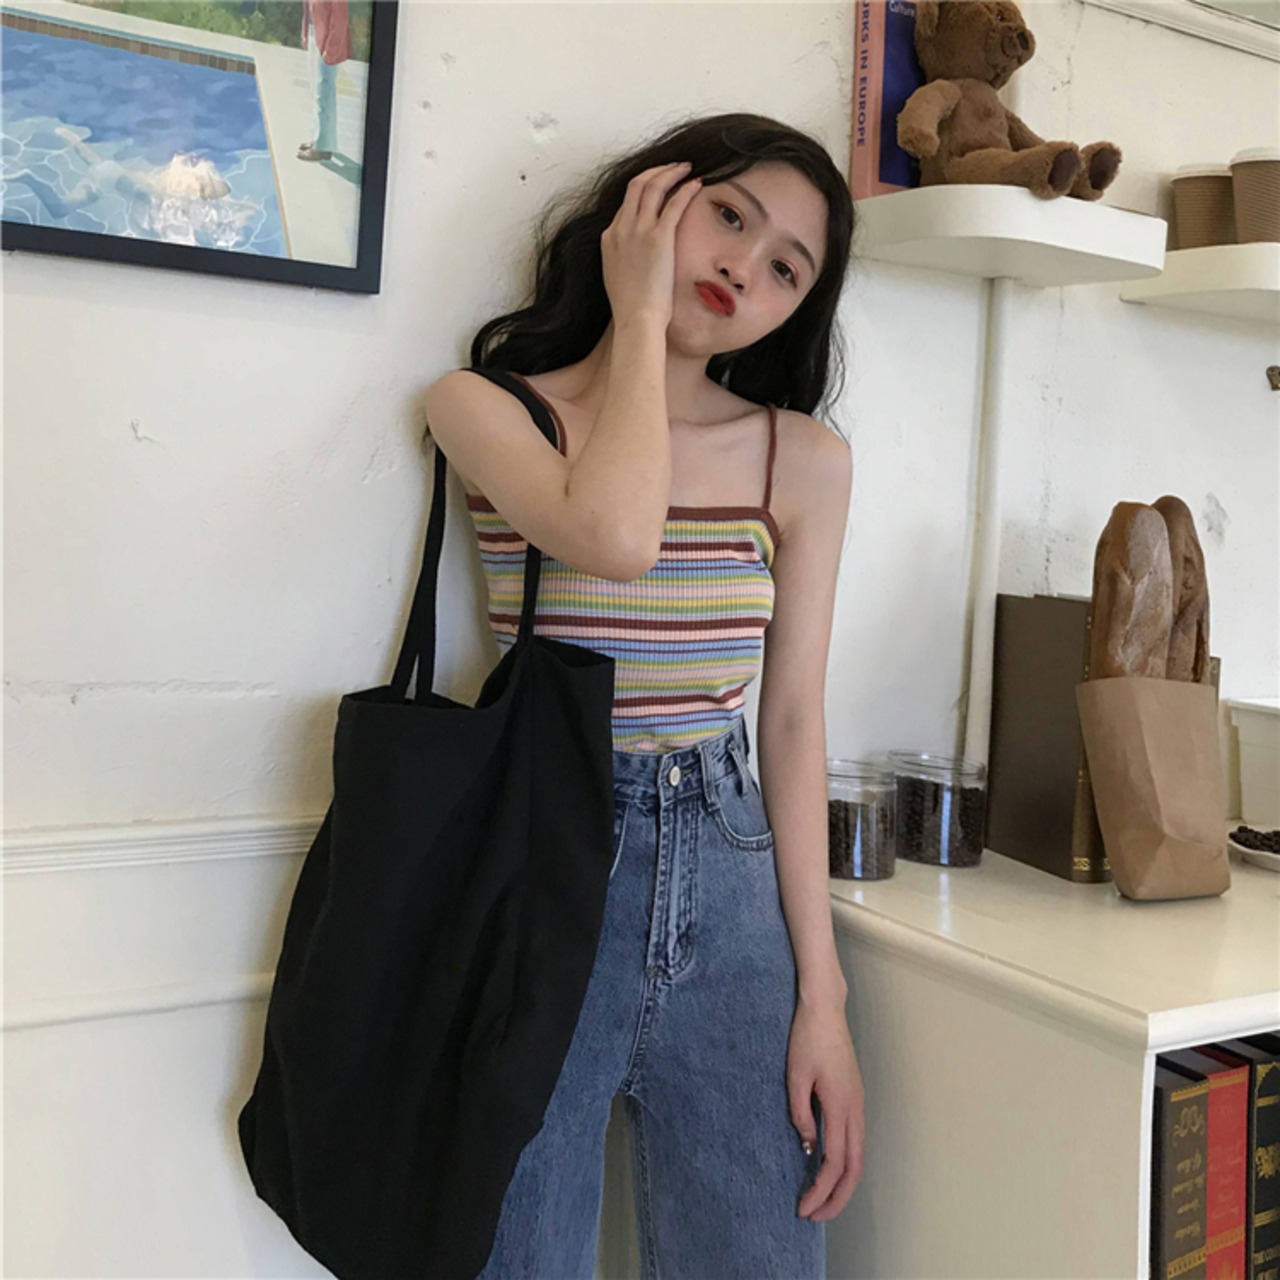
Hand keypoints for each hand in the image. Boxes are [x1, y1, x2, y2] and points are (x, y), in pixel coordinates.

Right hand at [600, 161, 701, 329]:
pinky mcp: (658, 237)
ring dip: (671, 172)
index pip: (626, 203)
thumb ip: (623, 259)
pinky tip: (697, 184)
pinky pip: (674, 203)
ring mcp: (639, 231)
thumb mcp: (617, 277)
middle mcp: (621, 229)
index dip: (644, 188)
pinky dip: (686, 189)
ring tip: (686, 168)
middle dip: (656, 171)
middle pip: (636, 185)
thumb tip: (634, 258)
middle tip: (673, 168)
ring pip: (653, 186)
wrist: (636, 319)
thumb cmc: (631, 307)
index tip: (659, 185)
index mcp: (609, 238)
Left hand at [788, 996, 864, 1221]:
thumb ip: (800, 1113)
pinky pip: (855, 1140)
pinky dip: (845, 1163)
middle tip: (814, 1217)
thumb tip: (807, 1147)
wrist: (825, 1008)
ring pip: (858, 1156)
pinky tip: (828, 1169)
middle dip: (836, 1198)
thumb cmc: (807, 1037)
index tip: (803, 1207)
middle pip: (854, 1168)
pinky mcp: (854, 1097)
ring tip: (822, 1200)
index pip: (835, 1162)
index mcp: (840, 1105)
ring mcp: (858, 1103)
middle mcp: (855, 1108)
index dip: (820, 1190)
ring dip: (842, 1183)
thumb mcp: (795, 1076)